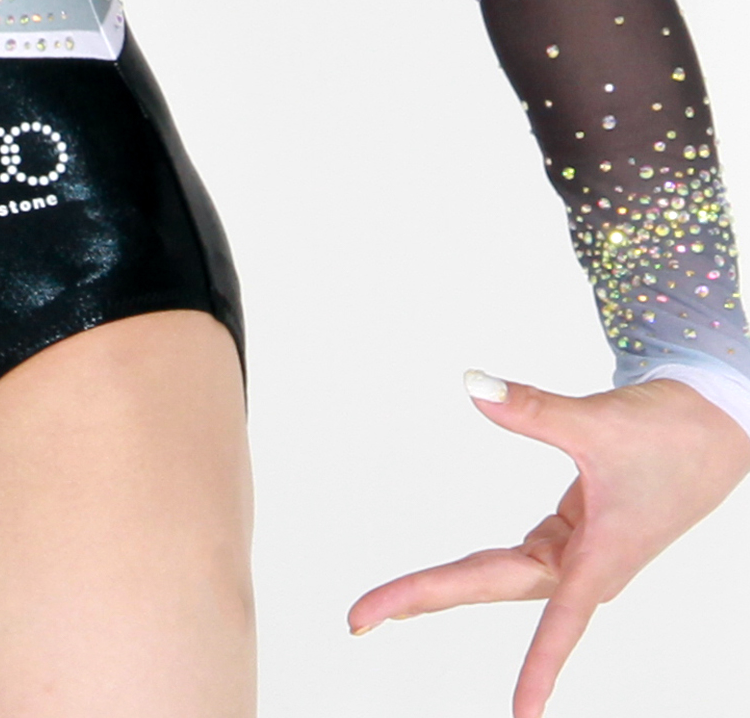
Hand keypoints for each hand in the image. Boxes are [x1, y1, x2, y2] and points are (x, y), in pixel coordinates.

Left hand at [348, 371, 749, 716]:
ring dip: (442, 588)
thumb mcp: (600, 423)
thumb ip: (534, 409)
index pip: (560, 619)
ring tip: (383, 607)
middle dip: (425, 598)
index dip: (541, 667)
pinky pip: (516, 559)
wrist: (712, 427)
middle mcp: (582, 566)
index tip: (522, 715)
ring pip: (498, 575)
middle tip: (359, 617)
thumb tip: (474, 386)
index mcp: (599, 559)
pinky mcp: (571, 535)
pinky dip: (475, 569)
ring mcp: (574, 553)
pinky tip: (440, 583)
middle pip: (493, 585)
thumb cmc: (669, 435)